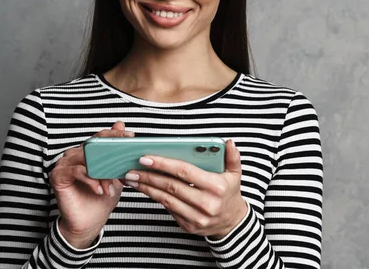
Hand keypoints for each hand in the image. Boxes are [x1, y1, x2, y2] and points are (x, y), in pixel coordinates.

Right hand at [49, 121, 133, 247]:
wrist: (90, 221)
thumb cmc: (102, 197)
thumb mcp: (116, 174)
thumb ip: (118, 153)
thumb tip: (121, 124)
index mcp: (87, 151)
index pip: (101, 136)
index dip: (116, 134)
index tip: (131, 136)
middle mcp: (74, 154)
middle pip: (94, 146)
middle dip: (112, 154)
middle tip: (125, 160)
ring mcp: (65, 164)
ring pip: (87, 159)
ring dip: (103, 173)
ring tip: (112, 187)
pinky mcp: (58, 176)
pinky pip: (77, 171)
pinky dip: (91, 180)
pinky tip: (100, 190)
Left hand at [125, 139, 247, 238]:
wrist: (232, 222)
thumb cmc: (230, 193)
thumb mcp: (235, 174)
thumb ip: (233, 157)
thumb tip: (229, 142)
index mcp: (216, 186)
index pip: (185, 172)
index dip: (164, 164)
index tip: (146, 158)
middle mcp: (206, 203)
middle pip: (171, 186)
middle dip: (149, 176)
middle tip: (132, 169)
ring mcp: (196, 217)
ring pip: (166, 199)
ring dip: (147, 188)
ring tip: (133, 179)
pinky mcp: (188, 226)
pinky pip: (168, 209)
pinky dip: (155, 198)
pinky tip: (146, 189)